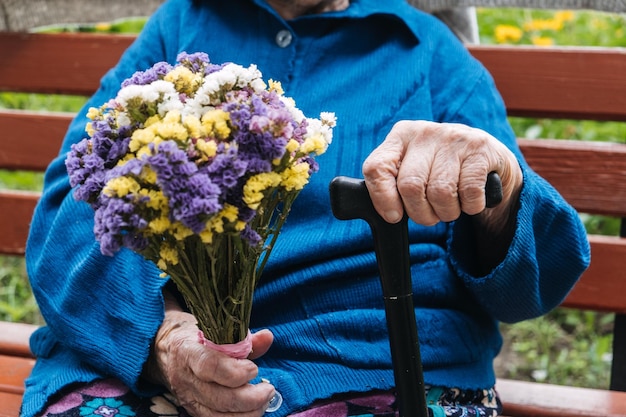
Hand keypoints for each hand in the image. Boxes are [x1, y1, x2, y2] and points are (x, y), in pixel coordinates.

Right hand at [145, 293, 275, 416]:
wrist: (163, 351)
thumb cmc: (195, 336)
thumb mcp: (214, 329)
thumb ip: (243, 337)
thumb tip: (267, 338)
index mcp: (188, 351)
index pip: (210, 366)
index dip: (236, 371)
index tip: (254, 368)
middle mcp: (185, 378)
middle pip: (219, 397)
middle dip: (251, 398)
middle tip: (268, 389)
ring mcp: (187, 398)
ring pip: (219, 415)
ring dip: (249, 412)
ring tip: (265, 400)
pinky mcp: (192, 410)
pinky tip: (253, 410)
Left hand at [362, 120, 522, 229]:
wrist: (489, 160)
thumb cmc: (440, 171)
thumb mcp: (411, 169)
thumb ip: (390, 184)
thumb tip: (369, 210)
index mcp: (400, 136)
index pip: (376, 168)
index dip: (382, 198)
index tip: (394, 216)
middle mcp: (424, 132)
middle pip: (410, 186)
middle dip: (420, 213)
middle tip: (430, 215)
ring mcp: (454, 137)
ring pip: (440, 193)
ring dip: (446, 213)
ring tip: (450, 206)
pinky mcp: (480, 148)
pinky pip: (468, 193)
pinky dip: (470, 207)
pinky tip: (470, 199)